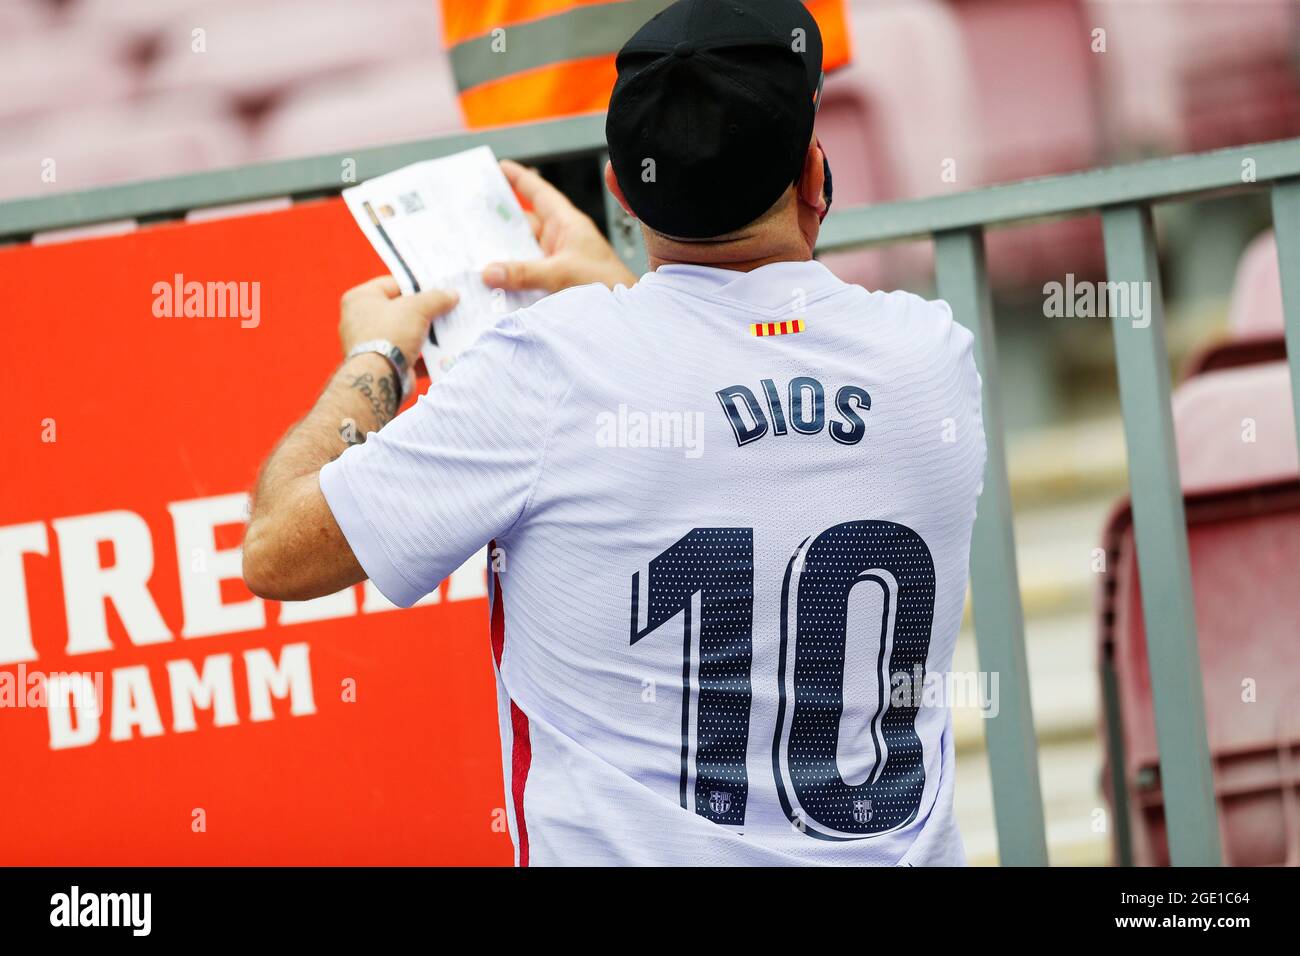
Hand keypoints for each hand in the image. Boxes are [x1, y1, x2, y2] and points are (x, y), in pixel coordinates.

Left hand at [338, 276, 458, 366]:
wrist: (379, 378)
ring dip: (427, 333)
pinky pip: (407, 354)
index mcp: (360, 298)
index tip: (438, 287)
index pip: (393, 284)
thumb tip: (452, 295)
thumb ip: (436, 298)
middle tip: (447, 307)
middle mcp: (360, 320)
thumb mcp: (417, 308)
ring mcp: (370, 344)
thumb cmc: (390, 333)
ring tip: (450, 329)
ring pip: (405, 333)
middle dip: (425, 310)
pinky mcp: (381, 364)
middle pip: (400, 309)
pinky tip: (444, 352)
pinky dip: (424, 355)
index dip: (417, 284)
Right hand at [482, 159, 638, 294]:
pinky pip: (525, 274)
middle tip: (467, 215)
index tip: (498, 167)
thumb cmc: (608, 287)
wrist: (626, 318)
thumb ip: (525, 273)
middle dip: (498, 221)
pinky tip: (490, 281)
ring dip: (501, 253)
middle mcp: (560, 240)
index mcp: (568, 224)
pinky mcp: (553, 283)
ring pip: (522, 251)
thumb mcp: (562, 274)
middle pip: (523, 224)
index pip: (540, 193)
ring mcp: (556, 261)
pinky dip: (510, 276)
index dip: (520, 179)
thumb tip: (489, 272)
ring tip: (470, 251)